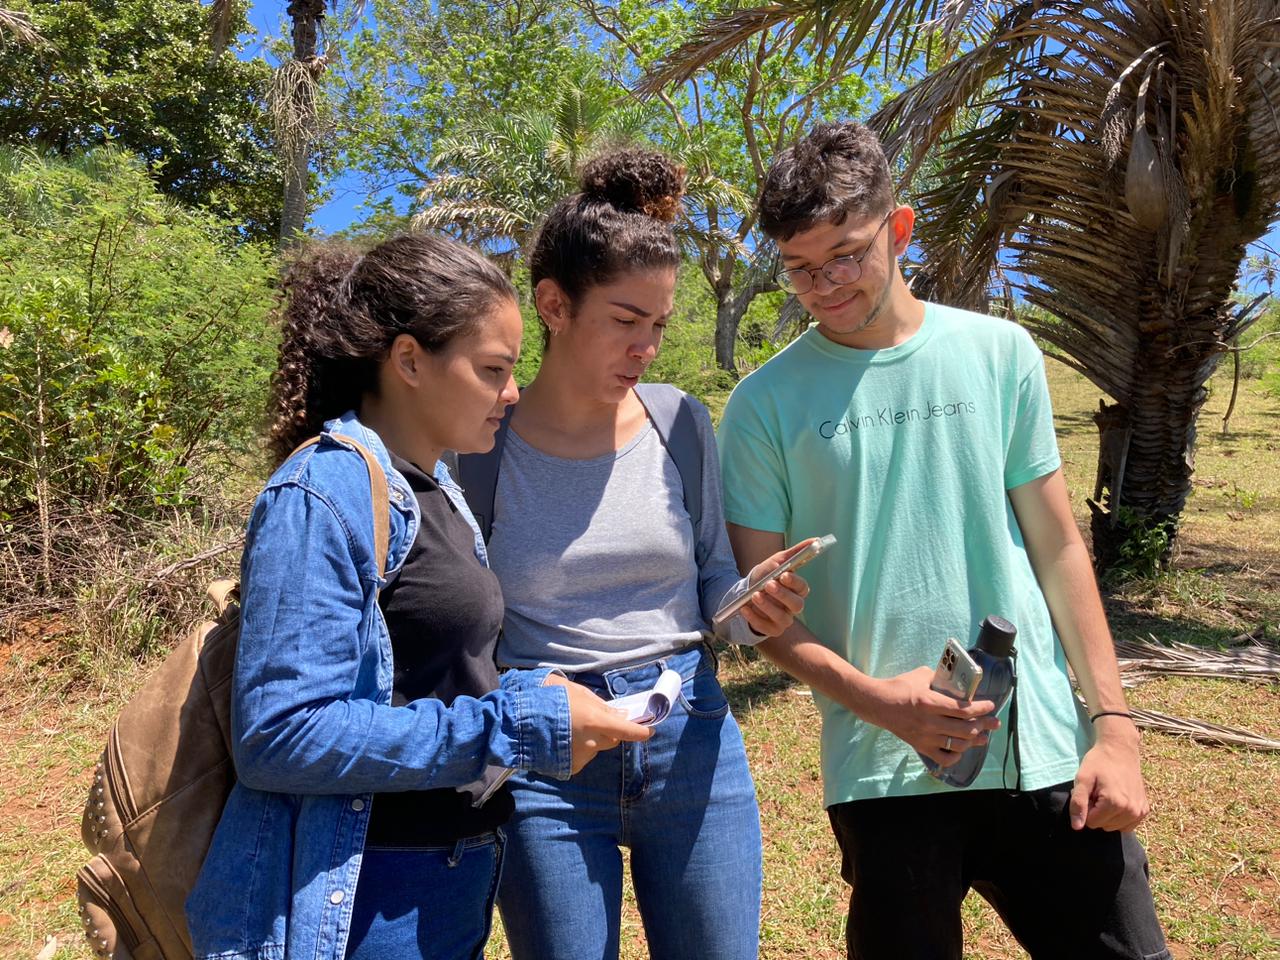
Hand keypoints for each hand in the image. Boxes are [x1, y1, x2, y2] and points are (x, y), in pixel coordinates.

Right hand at [543, 674, 651, 773]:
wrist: (517, 722)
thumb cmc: (547, 699)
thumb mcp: (577, 693)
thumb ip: (601, 706)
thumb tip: (620, 715)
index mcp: (595, 721)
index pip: (628, 730)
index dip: (641, 731)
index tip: (650, 731)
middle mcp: (592, 742)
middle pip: (613, 739)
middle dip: (610, 731)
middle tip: (594, 720)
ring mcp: (582, 756)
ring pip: (596, 748)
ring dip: (591, 740)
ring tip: (568, 728)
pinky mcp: (572, 766)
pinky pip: (583, 756)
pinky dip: (578, 749)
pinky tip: (562, 740)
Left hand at [739, 540, 812, 637]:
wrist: (746, 593)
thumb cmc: (766, 576)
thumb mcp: (777, 562)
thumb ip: (796, 552)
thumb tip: (815, 540)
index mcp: (797, 590)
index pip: (802, 588)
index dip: (794, 582)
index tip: (783, 575)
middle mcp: (793, 606)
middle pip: (796, 605)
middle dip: (782, 595)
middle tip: (768, 585)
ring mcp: (784, 620)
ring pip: (782, 618)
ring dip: (768, 606)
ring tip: (755, 595)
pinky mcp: (772, 630)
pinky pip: (766, 628)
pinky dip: (755, 618)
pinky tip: (745, 608)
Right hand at [863, 666, 998, 766]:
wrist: (877, 703)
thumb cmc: (899, 686)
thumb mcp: (921, 676)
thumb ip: (940, 680)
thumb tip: (957, 683)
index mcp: (930, 702)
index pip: (963, 709)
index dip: (981, 709)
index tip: (991, 706)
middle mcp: (929, 722)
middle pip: (966, 729)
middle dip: (985, 726)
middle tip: (994, 723)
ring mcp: (925, 736)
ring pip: (958, 744)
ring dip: (974, 741)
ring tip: (983, 737)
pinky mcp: (920, 746)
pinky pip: (943, 758)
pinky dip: (955, 756)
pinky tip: (961, 749)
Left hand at [1069, 716, 1147, 830]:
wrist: (1121, 749)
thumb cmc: (1099, 762)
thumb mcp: (1082, 779)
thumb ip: (1078, 803)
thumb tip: (1077, 827)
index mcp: (1115, 803)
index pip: (1091, 822)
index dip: (1086, 807)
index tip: (1090, 791)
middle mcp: (1131, 811)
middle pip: (1103, 826)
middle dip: (1097, 811)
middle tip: (1098, 791)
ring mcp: (1140, 812)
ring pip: (1114, 827)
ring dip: (1108, 815)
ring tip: (1107, 794)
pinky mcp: (1145, 810)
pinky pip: (1127, 825)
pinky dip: (1120, 817)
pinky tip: (1118, 800)